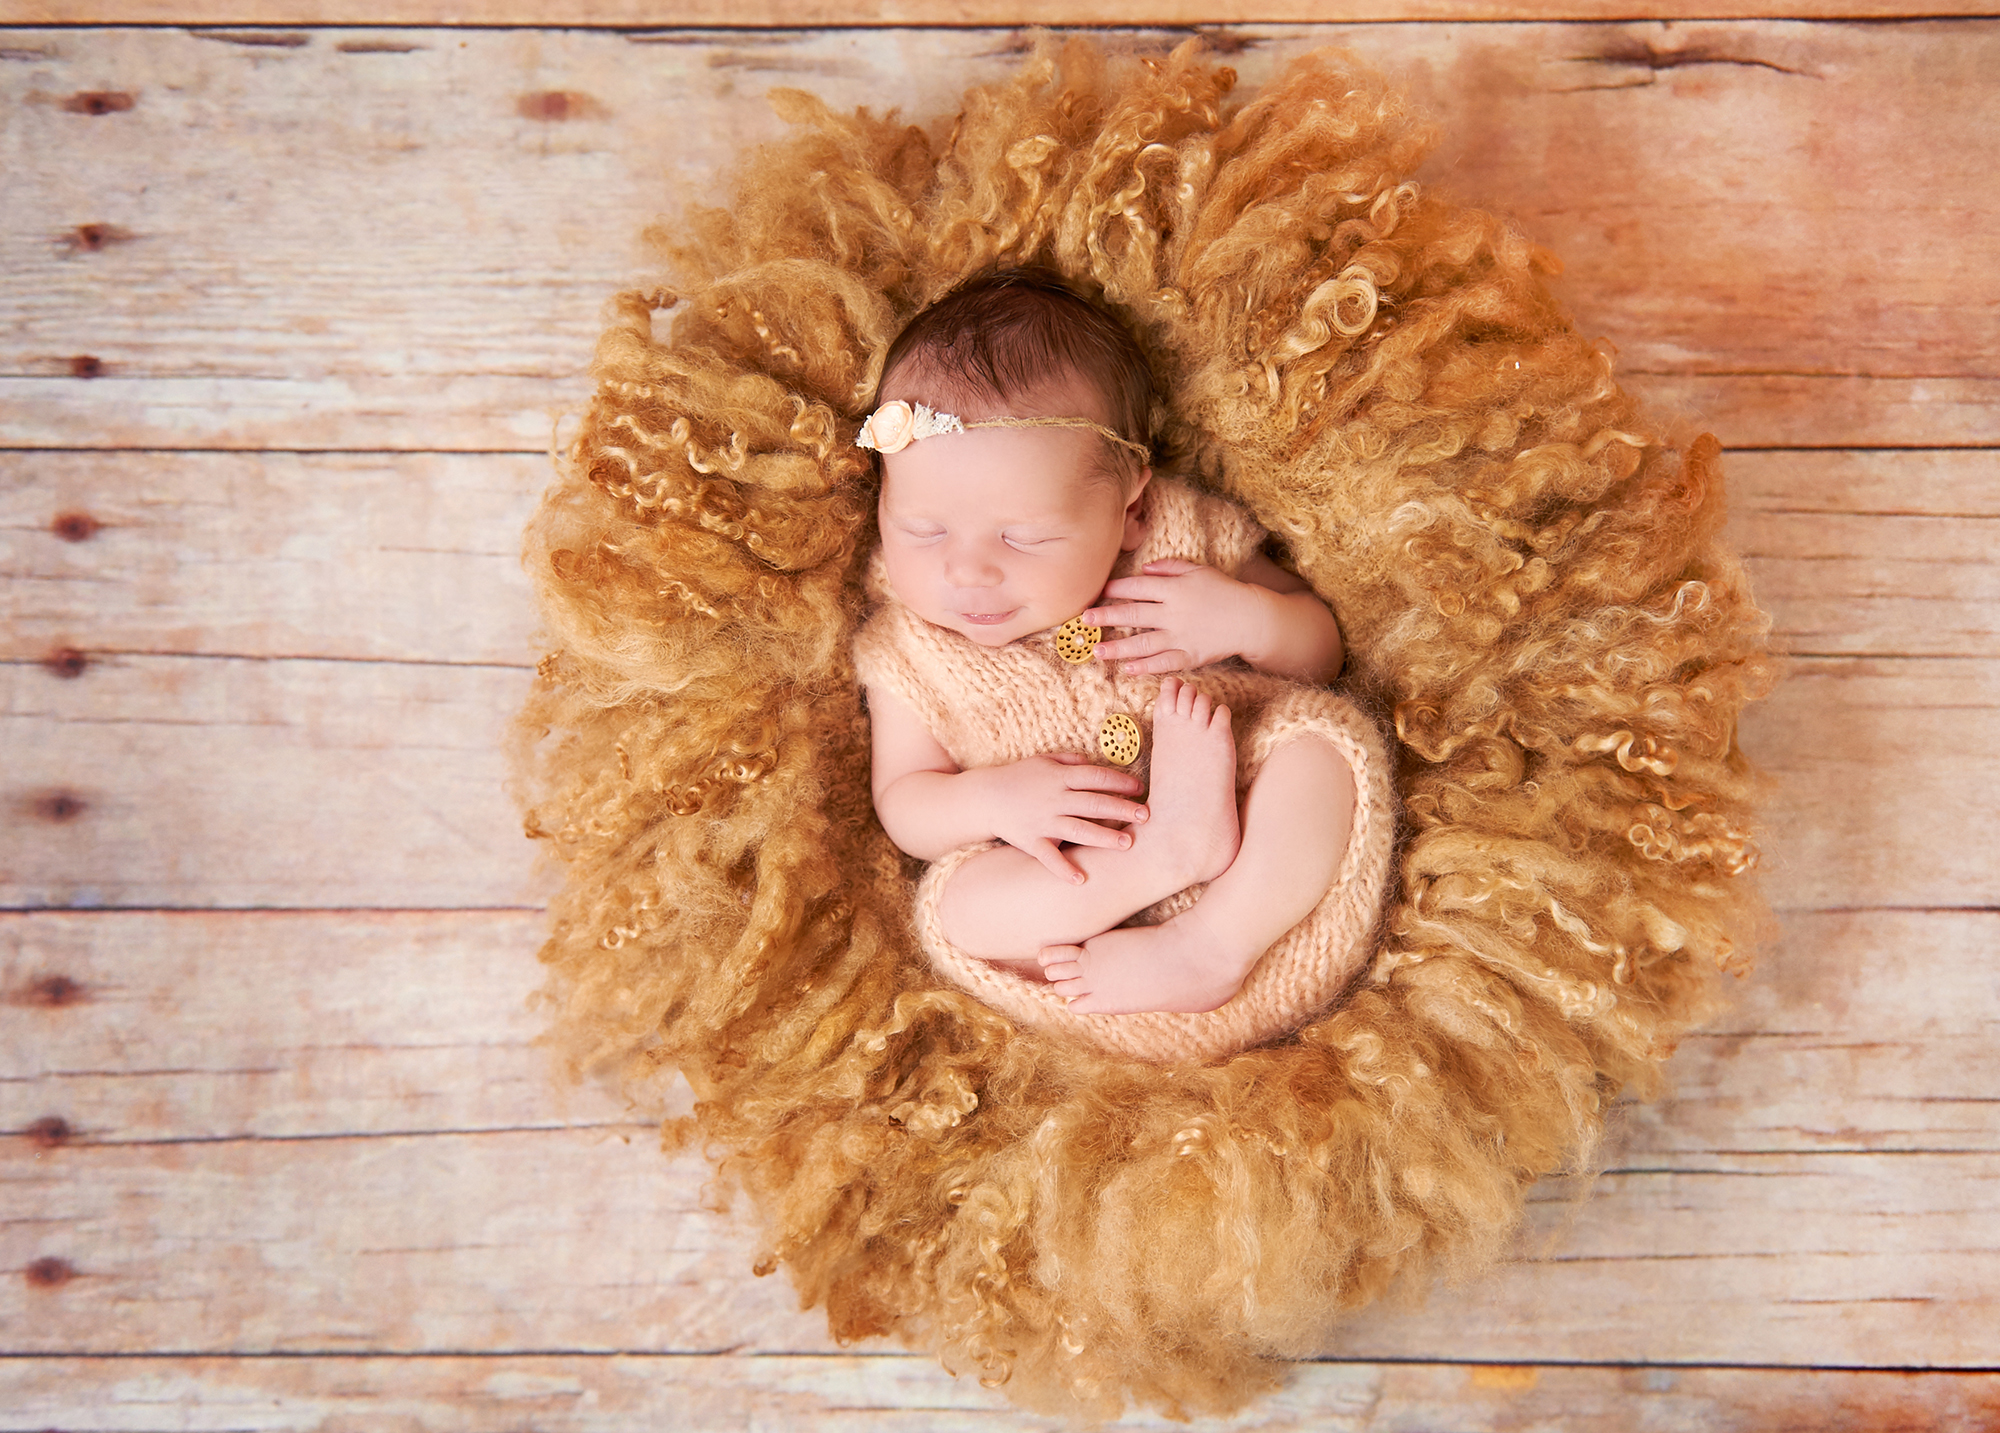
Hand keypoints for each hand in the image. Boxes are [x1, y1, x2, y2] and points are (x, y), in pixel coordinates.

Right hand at [974, 753, 1147, 882]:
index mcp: (1060, 778)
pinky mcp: (1032, 841)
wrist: (985, 797)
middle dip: (1121, 809)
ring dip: (1103, 837)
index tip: (1139, 788)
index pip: (1096, 777)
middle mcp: (1055, 799)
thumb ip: (1070, 762)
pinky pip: (1049, 857)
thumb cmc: (1018, 777)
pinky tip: (1081, 879)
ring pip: (1078, 830)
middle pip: (1093, 803)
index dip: (1119, 781)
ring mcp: (1044, 821)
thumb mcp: (1043, 761)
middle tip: (1146, 816)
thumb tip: (1092, 763)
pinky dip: (1064, 869)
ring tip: (1127, 844)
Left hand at [1084, 560, 1270, 674]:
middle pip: (1133, 614)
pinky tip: (1127, 669)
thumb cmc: (1224, 591)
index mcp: (1174, 589)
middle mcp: (1174, 613)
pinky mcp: (1189, 656)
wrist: (1250, 618)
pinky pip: (1163, 663)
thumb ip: (1170, 567)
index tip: (1100, 591)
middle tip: (1085, 620)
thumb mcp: (1198, 570)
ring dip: (1118, 647)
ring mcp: (1180, 636)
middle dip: (1107, 616)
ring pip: (1142, 643)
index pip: (1138, 587)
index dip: (1116, 589)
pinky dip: (1144, 667)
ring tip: (1097, 651)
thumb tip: (1145, 568)